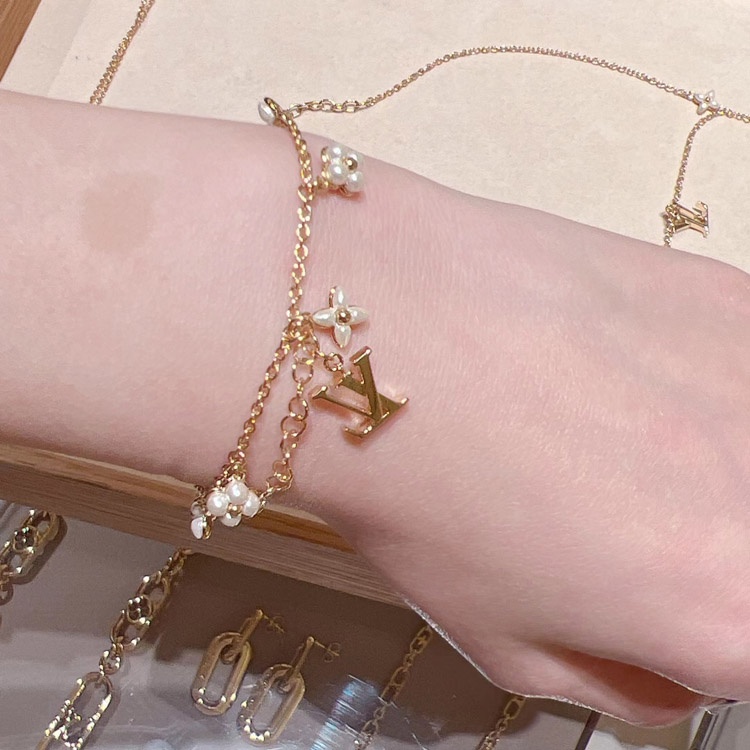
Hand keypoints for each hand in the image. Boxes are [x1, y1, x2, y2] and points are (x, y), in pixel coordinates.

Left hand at [299, 185, 749, 725]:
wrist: (377, 337)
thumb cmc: (422, 497)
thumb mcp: (507, 647)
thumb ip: (625, 678)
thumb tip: (677, 661)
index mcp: (726, 613)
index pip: (747, 644)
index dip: (680, 617)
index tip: (633, 584)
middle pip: (747, 541)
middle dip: (693, 539)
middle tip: (606, 503)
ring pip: (742, 450)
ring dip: (694, 454)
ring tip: (594, 424)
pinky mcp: (726, 297)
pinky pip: (726, 368)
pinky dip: (680, 381)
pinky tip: (597, 367)